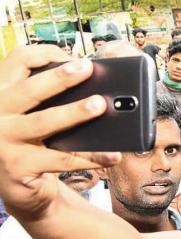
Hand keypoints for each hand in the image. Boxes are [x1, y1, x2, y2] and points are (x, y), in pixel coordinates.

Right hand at [0, 46, 119, 221]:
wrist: (17, 185)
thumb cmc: (32, 140)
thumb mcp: (32, 113)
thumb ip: (49, 96)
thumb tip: (94, 87)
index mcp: (1, 92)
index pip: (17, 60)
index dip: (45, 53)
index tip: (72, 56)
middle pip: (29, 89)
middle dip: (60, 77)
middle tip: (87, 68)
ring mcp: (4, 140)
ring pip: (43, 122)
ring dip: (74, 113)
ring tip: (100, 105)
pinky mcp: (19, 166)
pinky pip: (61, 159)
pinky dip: (90, 157)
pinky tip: (112, 155)